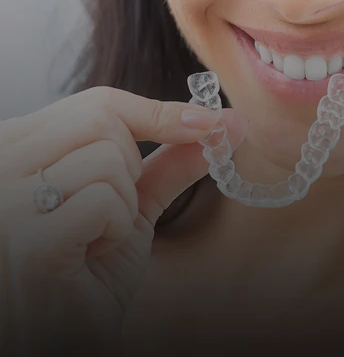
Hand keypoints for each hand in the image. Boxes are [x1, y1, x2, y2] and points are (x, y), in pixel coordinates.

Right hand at [0, 86, 246, 355]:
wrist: (68, 338)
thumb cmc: (91, 271)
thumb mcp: (132, 200)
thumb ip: (171, 158)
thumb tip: (228, 121)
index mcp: (19, 145)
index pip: (97, 102)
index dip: (155, 112)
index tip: (206, 123)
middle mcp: (3, 164)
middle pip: (102, 120)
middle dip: (129, 166)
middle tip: (108, 213)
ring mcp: (9, 201)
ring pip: (108, 159)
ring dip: (123, 204)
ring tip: (93, 238)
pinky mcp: (31, 239)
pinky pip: (105, 200)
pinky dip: (116, 229)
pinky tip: (89, 256)